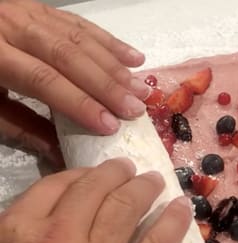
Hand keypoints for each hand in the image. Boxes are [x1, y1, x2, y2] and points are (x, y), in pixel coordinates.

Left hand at [0, 0, 150, 162]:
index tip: (110, 125)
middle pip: (69, 57)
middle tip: (136, 108)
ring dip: (115, 66)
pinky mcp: (43, 10)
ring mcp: (31, 13)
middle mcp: (15, 28)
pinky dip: (110, 42)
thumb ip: (22, 126)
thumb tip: (61, 152)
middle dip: (107, 85)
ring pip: (81, 39)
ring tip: (141, 89)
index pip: (45, 80)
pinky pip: (81, 25)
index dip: (80, 103)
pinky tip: (133, 58)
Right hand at [0, 158, 191, 242]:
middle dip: (117, 173)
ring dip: (146, 187)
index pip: (57, 185)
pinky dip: (174, 222)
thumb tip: (50, 213)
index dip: (82, 174)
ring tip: (155, 181)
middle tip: (129, 169)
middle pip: (96, 189)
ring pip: (128, 207)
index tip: (95, 174)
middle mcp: (58, 240)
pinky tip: (182, 208)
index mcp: (18, 234)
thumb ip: (22, 238)